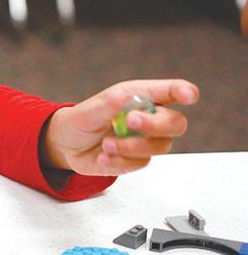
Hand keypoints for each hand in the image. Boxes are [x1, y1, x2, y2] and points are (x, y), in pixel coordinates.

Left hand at [43, 79, 198, 175]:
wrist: (67, 145)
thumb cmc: (81, 120)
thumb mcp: (88, 110)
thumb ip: (107, 105)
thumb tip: (122, 97)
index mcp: (139, 98)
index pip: (170, 92)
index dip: (183, 91)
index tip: (188, 95)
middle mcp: (148, 118)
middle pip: (175, 122)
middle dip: (155, 123)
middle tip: (130, 121)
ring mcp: (145, 140)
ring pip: (159, 146)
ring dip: (131, 146)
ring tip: (106, 144)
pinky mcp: (137, 160)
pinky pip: (140, 164)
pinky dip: (119, 161)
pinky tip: (102, 156)